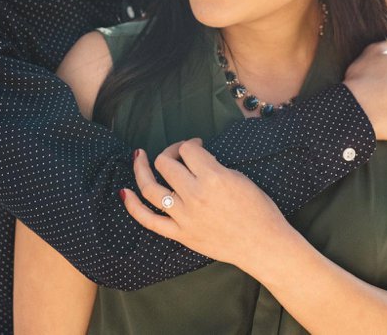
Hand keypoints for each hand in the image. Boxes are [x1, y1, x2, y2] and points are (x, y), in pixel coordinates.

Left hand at [120, 139, 292, 268]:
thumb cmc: (259, 209)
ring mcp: (184, 217)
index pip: (188, 149)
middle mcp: (194, 195)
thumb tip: (195, 159)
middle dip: (171, 152)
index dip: (190, 143)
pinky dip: (132, 206)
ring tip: (138, 157)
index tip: (197, 146)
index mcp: (213, 177)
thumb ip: (214, 167)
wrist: (262, 244)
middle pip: (166, 163)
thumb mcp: (239, 178)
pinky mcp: (180, 234)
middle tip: (179, 154)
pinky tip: (124, 192)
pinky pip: (148, 220)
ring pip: (150, 188)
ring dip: (140, 169)